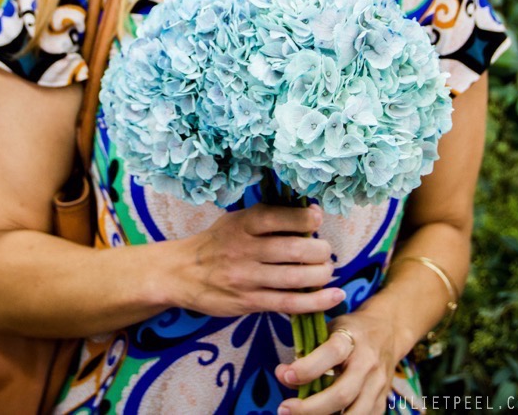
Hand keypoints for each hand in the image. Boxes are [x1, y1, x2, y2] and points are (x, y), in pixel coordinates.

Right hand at [173, 203, 344, 317]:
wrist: (183, 273)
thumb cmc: (217, 242)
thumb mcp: (237, 220)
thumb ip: (269, 216)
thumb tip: (311, 213)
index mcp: (243, 224)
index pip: (279, 218)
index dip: (305, 218)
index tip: (317, 219)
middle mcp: (245, 249)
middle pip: (293, 249)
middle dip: (320, 251)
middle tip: (325, 252)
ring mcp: (247, 278)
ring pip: (295, 278)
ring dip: (320, 275)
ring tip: (327, 271)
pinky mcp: (250, 302)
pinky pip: (289, 303)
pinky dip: (316, 301)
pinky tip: (334, 296)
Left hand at [275, 307, 397, 414]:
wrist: (387, 330)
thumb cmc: (350, 329)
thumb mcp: (329, 328)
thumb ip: (308, 349)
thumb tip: (283, 374)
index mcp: (352, 337)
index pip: (332, 353)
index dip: (308, 367)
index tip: (285, 374)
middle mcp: (368, 362)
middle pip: (341, 393)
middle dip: (310, 407)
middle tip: (284, 409)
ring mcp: (378, 384)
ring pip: (354, 414)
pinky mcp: (382, 400)